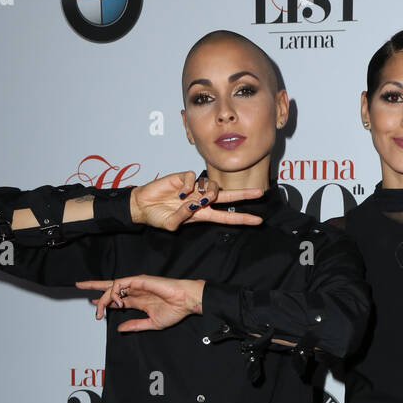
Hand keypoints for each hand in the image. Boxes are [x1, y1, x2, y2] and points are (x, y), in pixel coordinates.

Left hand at [76, 275, 204, 330]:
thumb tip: (120, 329)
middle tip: (79, 285)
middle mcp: (135, 291)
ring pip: (112, 286)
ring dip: (103, 297)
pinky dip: (114, 291)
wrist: (185, 302)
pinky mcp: (139, 280)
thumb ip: (135, 325)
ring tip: (98, 309)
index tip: (94, 304)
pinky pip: (120, 283)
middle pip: (110, 287)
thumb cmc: (174, 311)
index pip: (116, 299)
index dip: (104, 301)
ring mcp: (136, 285)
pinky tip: (115, 301)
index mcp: (138, 301)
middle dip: (94, 286)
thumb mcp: (151, 324)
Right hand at [130, 171, 263, 229]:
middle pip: (227, 196)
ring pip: (212, 185)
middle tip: (260, 192)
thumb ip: (182, 218)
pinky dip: (188, 184)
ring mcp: (193, 188)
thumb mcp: (170, 225)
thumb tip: (193, 205)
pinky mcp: (182, 177)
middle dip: (244, 195)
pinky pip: (192, 177)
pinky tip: (179, 191)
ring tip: (196, 198)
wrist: (142, 205)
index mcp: (201, 214)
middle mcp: (201, 200)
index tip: (258, 220)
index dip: (242, 218)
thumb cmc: (157, 216)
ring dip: (209, 191)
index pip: (226, 216)